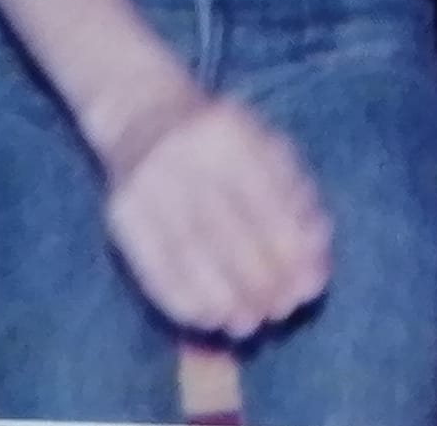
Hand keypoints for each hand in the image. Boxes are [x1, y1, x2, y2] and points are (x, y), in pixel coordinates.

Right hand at [102, 93, 331, 339]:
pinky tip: (207, 318)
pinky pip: (152, 266)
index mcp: (226, 131)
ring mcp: (145, 184)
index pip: (265, 199)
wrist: (141, 113)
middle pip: (225, 231)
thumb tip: (316, 252)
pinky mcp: (120, 213)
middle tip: (281, 311)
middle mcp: (181, 154)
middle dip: (259, 280)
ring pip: (188, 254)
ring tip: (248, 323)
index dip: (290, 249)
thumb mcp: (263, 144)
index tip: (310, 286)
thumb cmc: (219, 138)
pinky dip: (182, 301)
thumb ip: (295, 193)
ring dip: (222, 299)